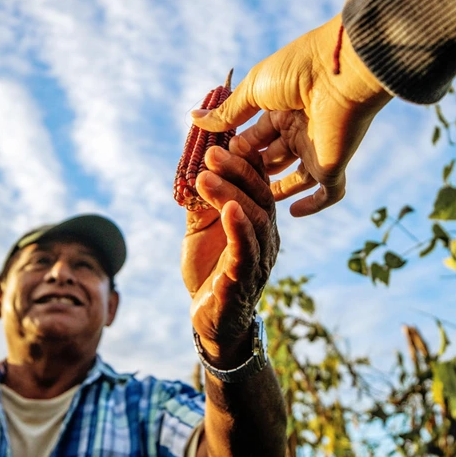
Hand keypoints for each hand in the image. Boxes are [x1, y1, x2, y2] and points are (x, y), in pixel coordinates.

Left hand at [181, 135, 278, 367]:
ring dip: (230, 195)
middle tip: (212, 152)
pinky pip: (246, 252)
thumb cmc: (210, 272)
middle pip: (259, 197)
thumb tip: (190, 163)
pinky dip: (238, 230)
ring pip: (253, 220)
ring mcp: (258, 259)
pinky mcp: (244, 281)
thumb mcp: (201, 230)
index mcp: (257, 222)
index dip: (245, 160)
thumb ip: (201, 201)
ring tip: (207, 177)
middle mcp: (265, 237)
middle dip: (236, 172)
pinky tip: (228, 211)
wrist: (211, 320)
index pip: (258, 184)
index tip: (227, 136)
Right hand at [191, 14, 392, 216]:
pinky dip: (312, 205)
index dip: (237, 150)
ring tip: (250, 202)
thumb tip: (193, 117)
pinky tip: (293, 212)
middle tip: (225, 184)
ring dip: (274, 190)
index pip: (255, 136)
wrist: (340, 73)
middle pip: (271, 159)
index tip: (215, 163)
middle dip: (250, 171)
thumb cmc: (297, 71)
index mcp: (282, 108)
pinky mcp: (333, 165)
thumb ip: (228, 112)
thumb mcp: (254, 89)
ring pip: (295, 178)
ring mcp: (317, 149)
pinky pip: (327, 193)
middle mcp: (300, 129)